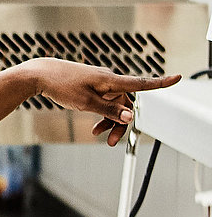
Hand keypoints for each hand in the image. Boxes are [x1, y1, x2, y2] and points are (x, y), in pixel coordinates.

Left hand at [27, 59, 179, 145]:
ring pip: (114, 105)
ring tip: (97, 134)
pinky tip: (93, 127)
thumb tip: (130, 116)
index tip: (176, 78)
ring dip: (110, 121)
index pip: (140, 83)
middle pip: (126, 103)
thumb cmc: (61, 84)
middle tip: (112, 141)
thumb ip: (109, 110)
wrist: (40, 74)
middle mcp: (108, 80)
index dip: (160, 83)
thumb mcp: (85, 102)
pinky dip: (102, 113)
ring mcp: (99, 83)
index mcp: (110, 80)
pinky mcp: (91, 86)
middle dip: (121, 122)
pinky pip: (104, 101)